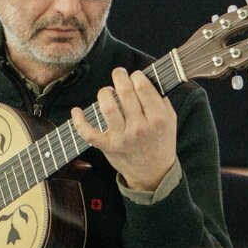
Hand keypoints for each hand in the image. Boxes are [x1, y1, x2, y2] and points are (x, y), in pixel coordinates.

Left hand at [71, 67, 176, 191]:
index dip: (136, 76)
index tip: (134, 76)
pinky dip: (79, 121)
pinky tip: (77, 111)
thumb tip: (146, 78)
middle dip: (119, 77)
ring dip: (104, 93)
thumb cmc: (161, 143)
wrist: (153, 173)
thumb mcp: (171, 120)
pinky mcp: (107, 146)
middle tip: (118, 74)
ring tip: (107, 91)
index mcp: (158, 118)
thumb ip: (161, 99)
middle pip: (125, 93)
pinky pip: (88, 132)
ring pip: (107, 107)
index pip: (143, 87)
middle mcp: (140, 127)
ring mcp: (122, 137)